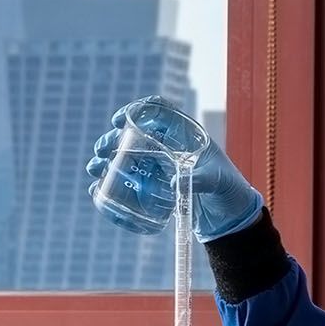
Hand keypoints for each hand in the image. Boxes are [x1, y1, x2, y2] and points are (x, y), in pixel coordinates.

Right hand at [87, 96, 263, 242]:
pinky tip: (97, 187)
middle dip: (113, 139)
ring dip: (107, 160)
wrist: (229, 214)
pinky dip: (112, 182)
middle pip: (135, 134)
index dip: (137, 110)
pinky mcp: (154, 187)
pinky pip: (129, 180)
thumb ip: (201, 179)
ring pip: (127, 156)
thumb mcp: (217, 182)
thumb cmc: (228, 190)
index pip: (158, 111)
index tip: (119, 121)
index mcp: (185, 135)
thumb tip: (174, 180)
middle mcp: (169, 146)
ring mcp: (160, 166)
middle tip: (101, 151)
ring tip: (94, 168)